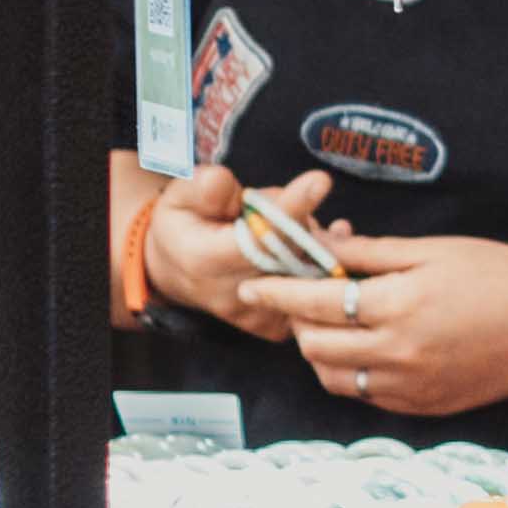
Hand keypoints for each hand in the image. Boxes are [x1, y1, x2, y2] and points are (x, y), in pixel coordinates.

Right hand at [130, 161, 333, 330]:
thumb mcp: (180, 195)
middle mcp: (234, 296)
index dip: (291, 210)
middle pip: (292, 254)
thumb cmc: (182, 225)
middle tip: (307, 189)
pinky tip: (329, 236)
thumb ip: (205, 187)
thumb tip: (227, 184)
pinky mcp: (277, 325)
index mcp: (205, 262)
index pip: (257, 237)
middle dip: (305, 219)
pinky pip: (314, 291)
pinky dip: (324, 260)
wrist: (177, 271)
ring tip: (298, 216)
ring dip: (316, 239)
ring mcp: (259, 315)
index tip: (319, 181)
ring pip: (310, 272)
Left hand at [268, 228, 507, 417]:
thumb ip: (370, 253)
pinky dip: (352, 373)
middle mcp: (398, 354)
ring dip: (320, 352)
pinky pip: (366, 396)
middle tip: (301, 301)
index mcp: (398, 306)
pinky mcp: (423, 406)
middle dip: (296, 322)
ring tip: (331, 327)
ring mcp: (410, 387)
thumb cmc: (499, 277)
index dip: (276, 292)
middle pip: (315, 345)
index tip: (252, 285)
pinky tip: (365, 349)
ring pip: (334, 378)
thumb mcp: (432, 251)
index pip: (314, 302)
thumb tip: (320, 246)